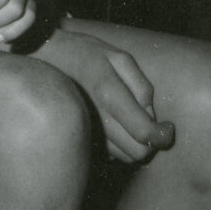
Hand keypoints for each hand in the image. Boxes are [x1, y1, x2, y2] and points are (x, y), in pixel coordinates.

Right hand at [37, 27, 174, 162]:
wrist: (43, 56)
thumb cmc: (83, 52)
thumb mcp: (117, 56)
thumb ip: (140, 84)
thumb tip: (150, 114)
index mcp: (109, 94)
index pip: (144, 133)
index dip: (162, 135)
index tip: (167, 126)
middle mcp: (97, 117)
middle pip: (137, 152)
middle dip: (150, 143)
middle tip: (151, 124)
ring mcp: (86, 128)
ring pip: (125, 157)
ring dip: (134, 144)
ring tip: (130, 121)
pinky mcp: (81, 134)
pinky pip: (110, 153)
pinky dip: (120, 145)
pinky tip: (114, 124)